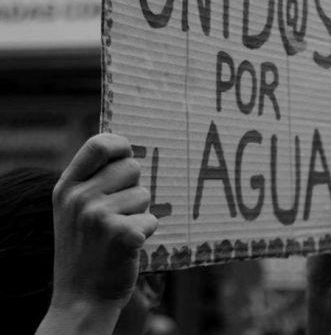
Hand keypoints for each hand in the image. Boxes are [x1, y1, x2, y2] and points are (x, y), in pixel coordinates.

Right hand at [50, 134, 157, 310]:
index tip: (128, 155)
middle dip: (133, 188)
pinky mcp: (122, 234)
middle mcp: (80, 197)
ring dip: (139, 214)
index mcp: (67, 187)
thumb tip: (129, 152)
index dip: (120, 145)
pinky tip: (127, 247)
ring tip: (118, 233)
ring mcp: (99, 216)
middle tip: (118, 214)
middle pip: (132, 168)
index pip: (99, 144)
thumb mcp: (73, 209)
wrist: (81, 297)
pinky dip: (146, 233)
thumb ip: (93, 180)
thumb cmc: (86, 248)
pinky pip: (151, 219)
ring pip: (145, 195)